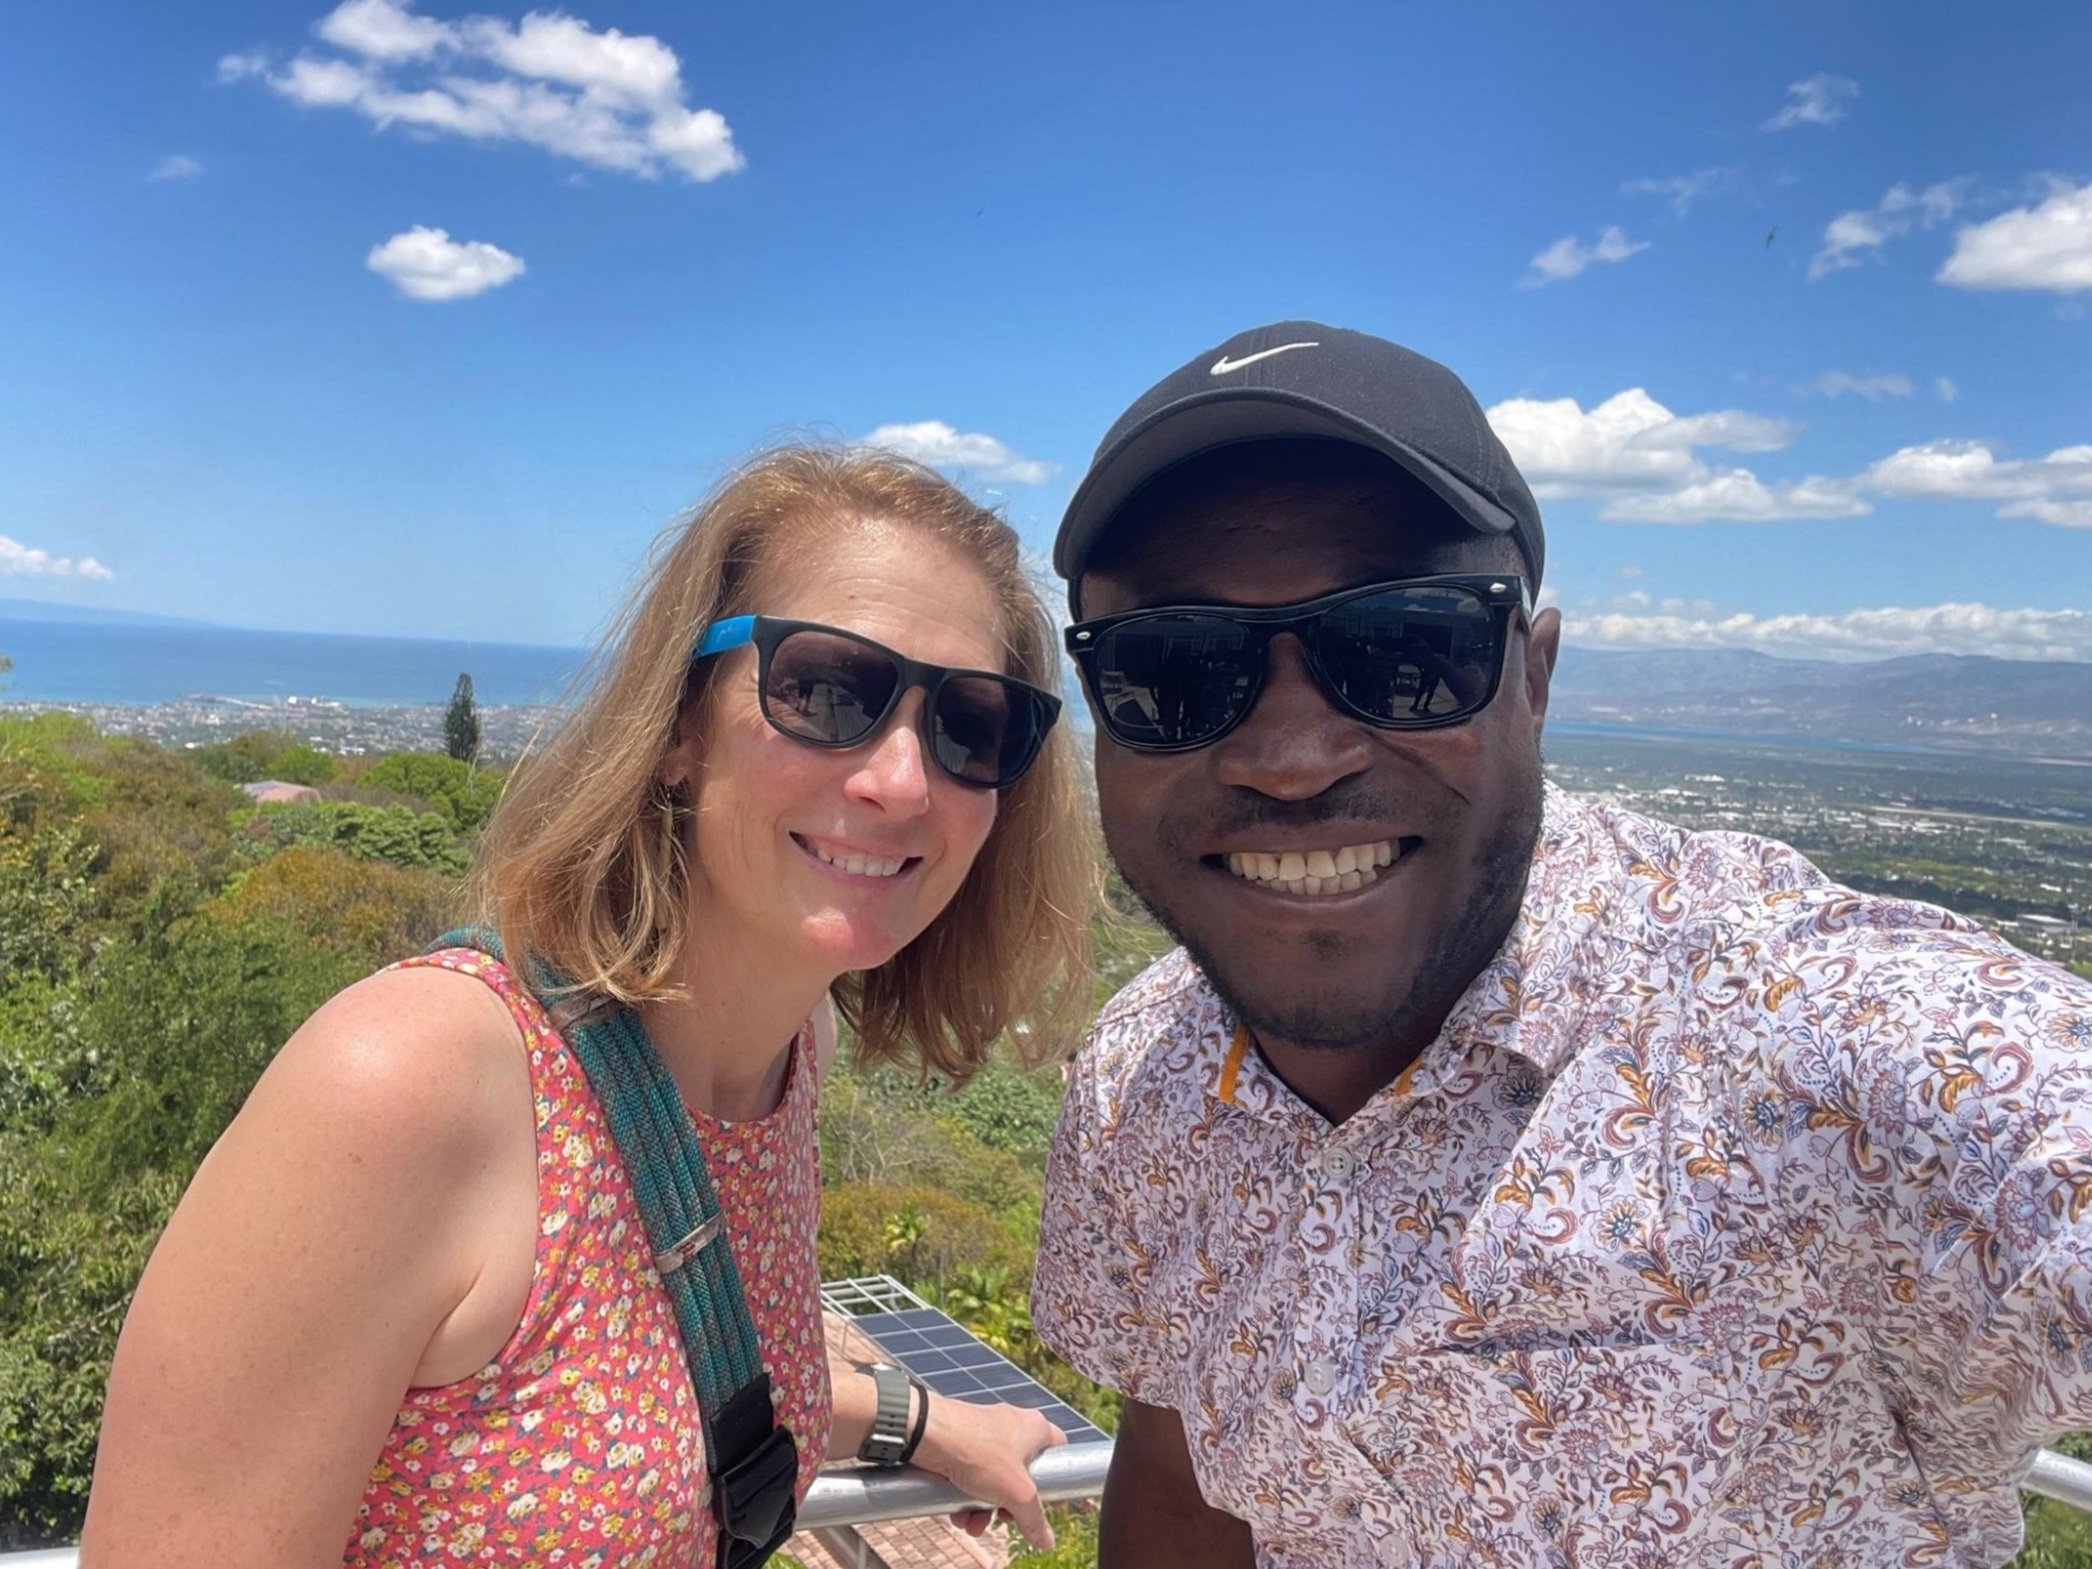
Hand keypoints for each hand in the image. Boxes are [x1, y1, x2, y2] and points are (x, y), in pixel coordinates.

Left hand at [909, 1392, 1067, 1550]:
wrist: (926, 1434)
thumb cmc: (978, 1452)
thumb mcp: (1015, 1493)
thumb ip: (1034, 1518)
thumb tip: (1047, 1541)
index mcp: (1034, 1428)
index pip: (1059, 1450)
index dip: (1058, 1478)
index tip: (1052, 1503)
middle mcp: (1011, 1427)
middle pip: (1023, 1474)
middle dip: (1011, 1504)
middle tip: (1005, 1518)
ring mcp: (984, 1434)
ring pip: (994, 1479)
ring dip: (985, 1507)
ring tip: (974, 1524)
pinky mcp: (961, 1443)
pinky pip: (971, 1475)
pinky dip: (966, 1497)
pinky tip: (958, 1515)